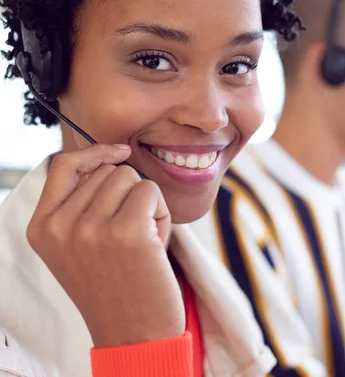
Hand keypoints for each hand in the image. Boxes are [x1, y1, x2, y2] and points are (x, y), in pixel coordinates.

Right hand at [27, 144, 183, 347]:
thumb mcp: (78, 247)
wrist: (135, 334)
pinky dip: (161, 214)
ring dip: (146, 205)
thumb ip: (80, 205)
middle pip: (108, 170)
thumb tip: (109, 156)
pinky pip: (151, 192)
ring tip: (141, 243)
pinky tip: (155, 245)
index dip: (94, 153)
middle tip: (129, 238)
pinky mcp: (126, 230)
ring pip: (131, 178)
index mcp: (41, 228)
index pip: (62, 165)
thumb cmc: (116, 287)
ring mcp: (90, 228)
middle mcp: (59, 226)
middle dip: (128, 196)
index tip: (119, 152)